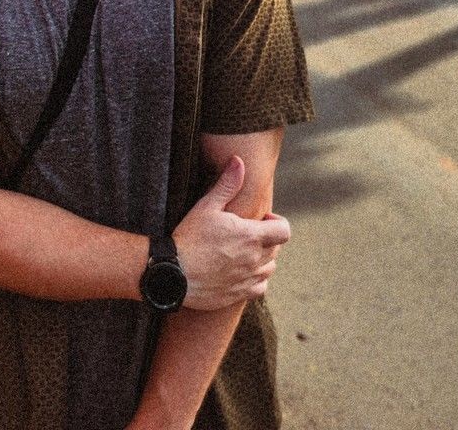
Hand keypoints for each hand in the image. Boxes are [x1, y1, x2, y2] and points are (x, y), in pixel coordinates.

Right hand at [172, 155, 289, 310]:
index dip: (276, 222)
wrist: (173, 274)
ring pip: (269, 268)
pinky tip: (241, 272)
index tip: (261, 219)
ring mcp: (247, 280)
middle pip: (276, 249)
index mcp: (251, 236)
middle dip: (266, 239)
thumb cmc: (189, 237)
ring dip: (262, 259)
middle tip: (245, 233)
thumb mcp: (207, 205)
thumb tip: (239, 161)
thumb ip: (227, 184)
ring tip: (242, 252)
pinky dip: (256, 280)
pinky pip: (260, 288)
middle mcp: (254, 260)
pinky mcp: (238, 295)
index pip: (284, 231)